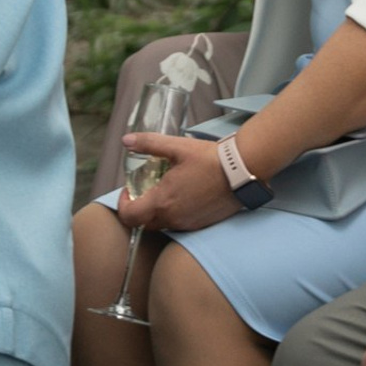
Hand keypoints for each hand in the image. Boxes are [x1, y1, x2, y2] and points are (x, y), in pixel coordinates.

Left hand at [117, 133, 238, 233]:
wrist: (242, 171)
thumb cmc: (209, 159)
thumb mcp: (176, 147)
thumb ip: (148, 143)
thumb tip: (126, 140)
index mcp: (162, 201)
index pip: (130, 216)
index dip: (123, 204)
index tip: (128, 190)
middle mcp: (173, 218)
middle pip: (145, 223)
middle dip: (139, 209)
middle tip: (145, 189)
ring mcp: (188, 224)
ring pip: (163, 225)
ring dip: (158, 212)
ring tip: (165, 189)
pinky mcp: (202, 224)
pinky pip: (180, 224)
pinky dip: (175, 214)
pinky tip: (183, 195)